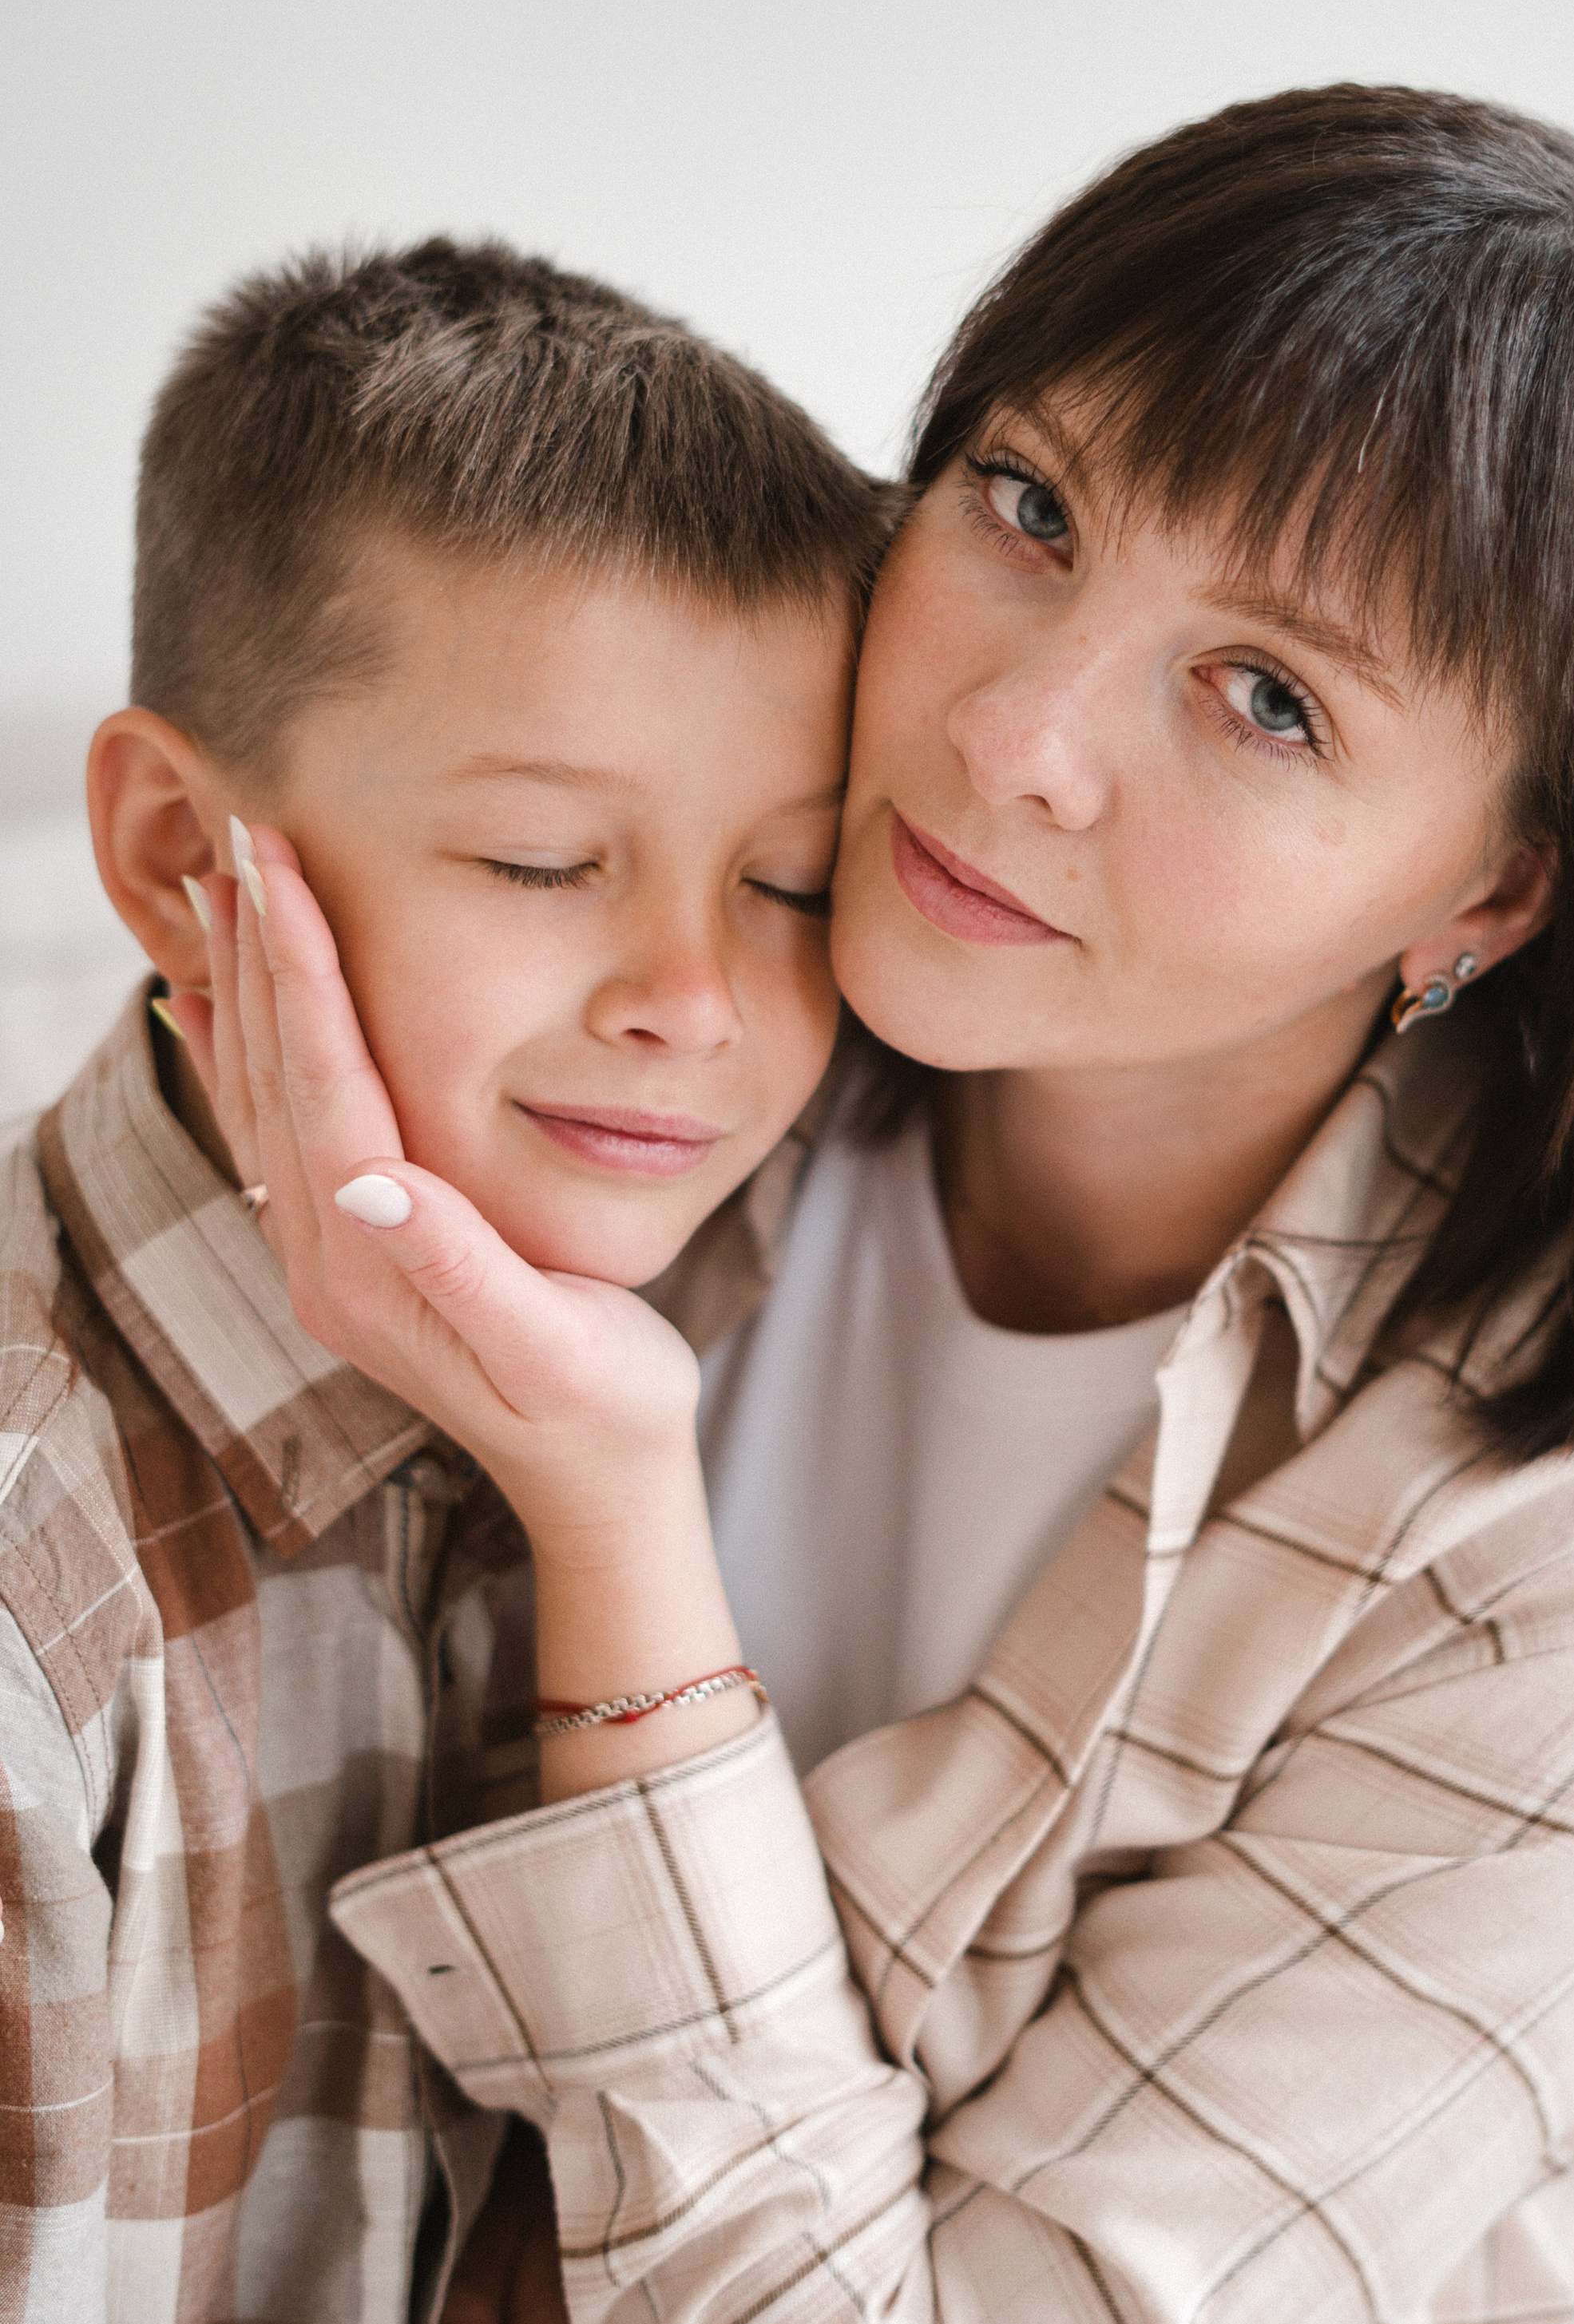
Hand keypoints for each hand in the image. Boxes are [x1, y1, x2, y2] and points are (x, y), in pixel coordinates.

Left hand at [167, 830, 704, 1555]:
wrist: (600, 1485)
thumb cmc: (602, 1406)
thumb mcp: (552, 1346)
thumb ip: (460, 1266)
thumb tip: (372, 1185)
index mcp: (375, 1265)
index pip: (324, 1088)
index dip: (301, 974)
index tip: (283, 872)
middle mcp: (329, 1259)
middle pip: (275, 1078)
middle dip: (258, 954)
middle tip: (242, 838)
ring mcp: (330, 1260)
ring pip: (263, 1097)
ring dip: (242, 990)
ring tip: (221, 891)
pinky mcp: (351, 1255)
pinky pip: (274, 1136)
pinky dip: (241, 1058)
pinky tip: (221, 1009)